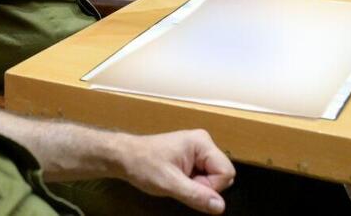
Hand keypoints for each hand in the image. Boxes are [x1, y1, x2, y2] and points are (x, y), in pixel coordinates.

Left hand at [116, 129, 235, 213]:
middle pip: (222, 174)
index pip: (226, 172)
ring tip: (177, 180)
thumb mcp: (169, 183)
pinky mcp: (193, 157)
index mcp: (202, 143)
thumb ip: (196, 195)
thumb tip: (220, 207)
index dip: (211, 186)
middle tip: (181, 182)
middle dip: (205, 186)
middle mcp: (204, 143)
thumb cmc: (144, 165)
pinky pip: (204, 175)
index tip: (188, 185)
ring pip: (213, 177)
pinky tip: (178, 178)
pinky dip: (193, 182)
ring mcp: (199, 149)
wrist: (125, 157)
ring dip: (198, 185)